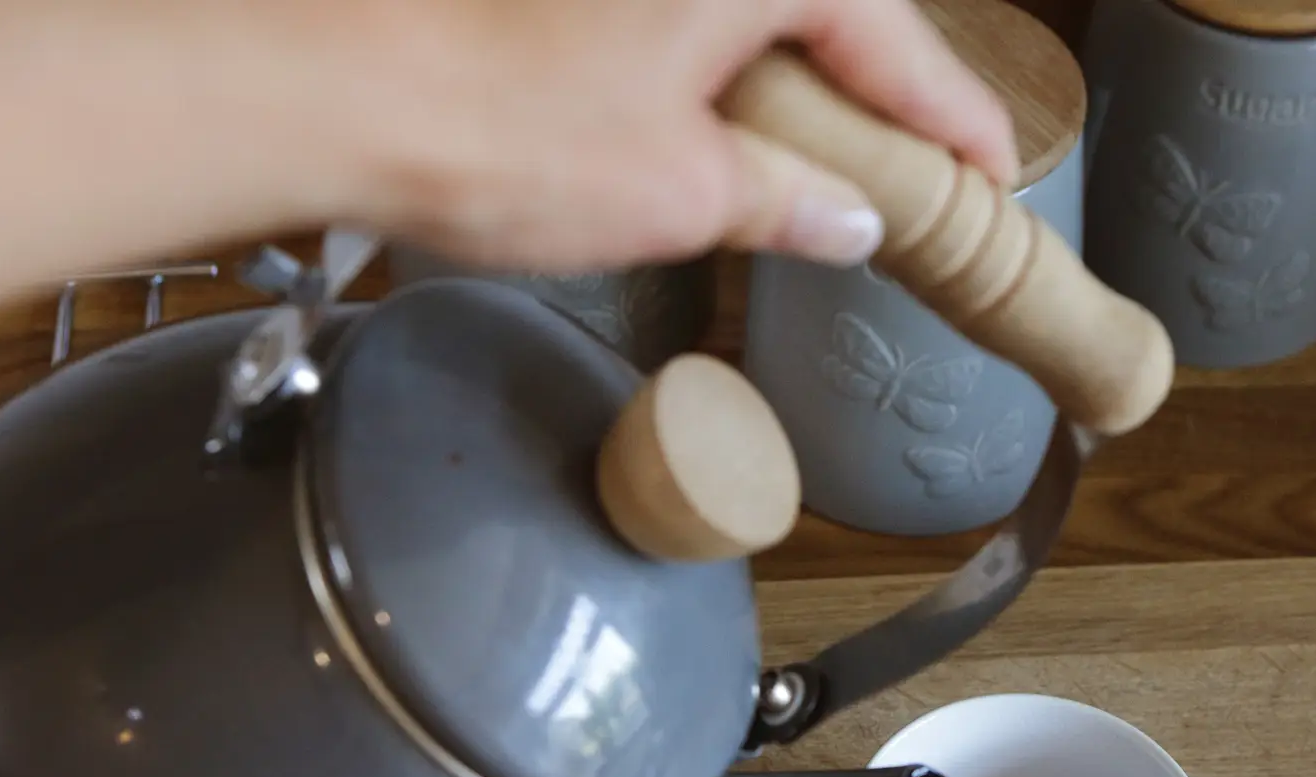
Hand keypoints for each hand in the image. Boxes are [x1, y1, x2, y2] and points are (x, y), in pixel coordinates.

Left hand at [365, 0, 1016, 269]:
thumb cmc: (498, 129)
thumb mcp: (682, 194)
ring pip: (753, 17)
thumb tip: (852, 218)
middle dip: (881, 94)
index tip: (993, 176)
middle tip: (922, 176)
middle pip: (830, 14)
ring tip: (828, 171)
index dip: (953, 121)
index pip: (898, 43)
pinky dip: (718, 73)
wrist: (322, 90)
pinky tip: (717, 135)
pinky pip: (682, 21)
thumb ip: (790, 202)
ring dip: (797, 85)